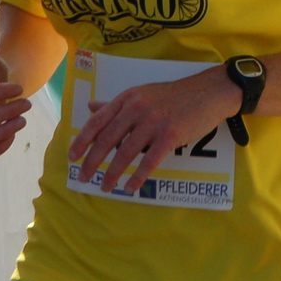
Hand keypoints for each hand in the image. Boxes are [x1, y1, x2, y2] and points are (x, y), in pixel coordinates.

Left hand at [68, 68, 239, 195]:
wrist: (208, 93)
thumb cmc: (174, 95)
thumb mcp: (142, 93)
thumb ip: (117, 104)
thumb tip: (90, 108)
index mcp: (128, 98)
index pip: (98, 120)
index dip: (82, 140)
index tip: (72, 157)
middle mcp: (137, 108)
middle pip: (108, 139)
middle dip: (93, 161)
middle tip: (84, 177)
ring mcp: (154, 121)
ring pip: (126, 152)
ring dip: (113, 173)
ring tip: (105, 186)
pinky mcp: (171, 135)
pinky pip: (149, 161)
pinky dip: (138, 177)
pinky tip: (130, 187)